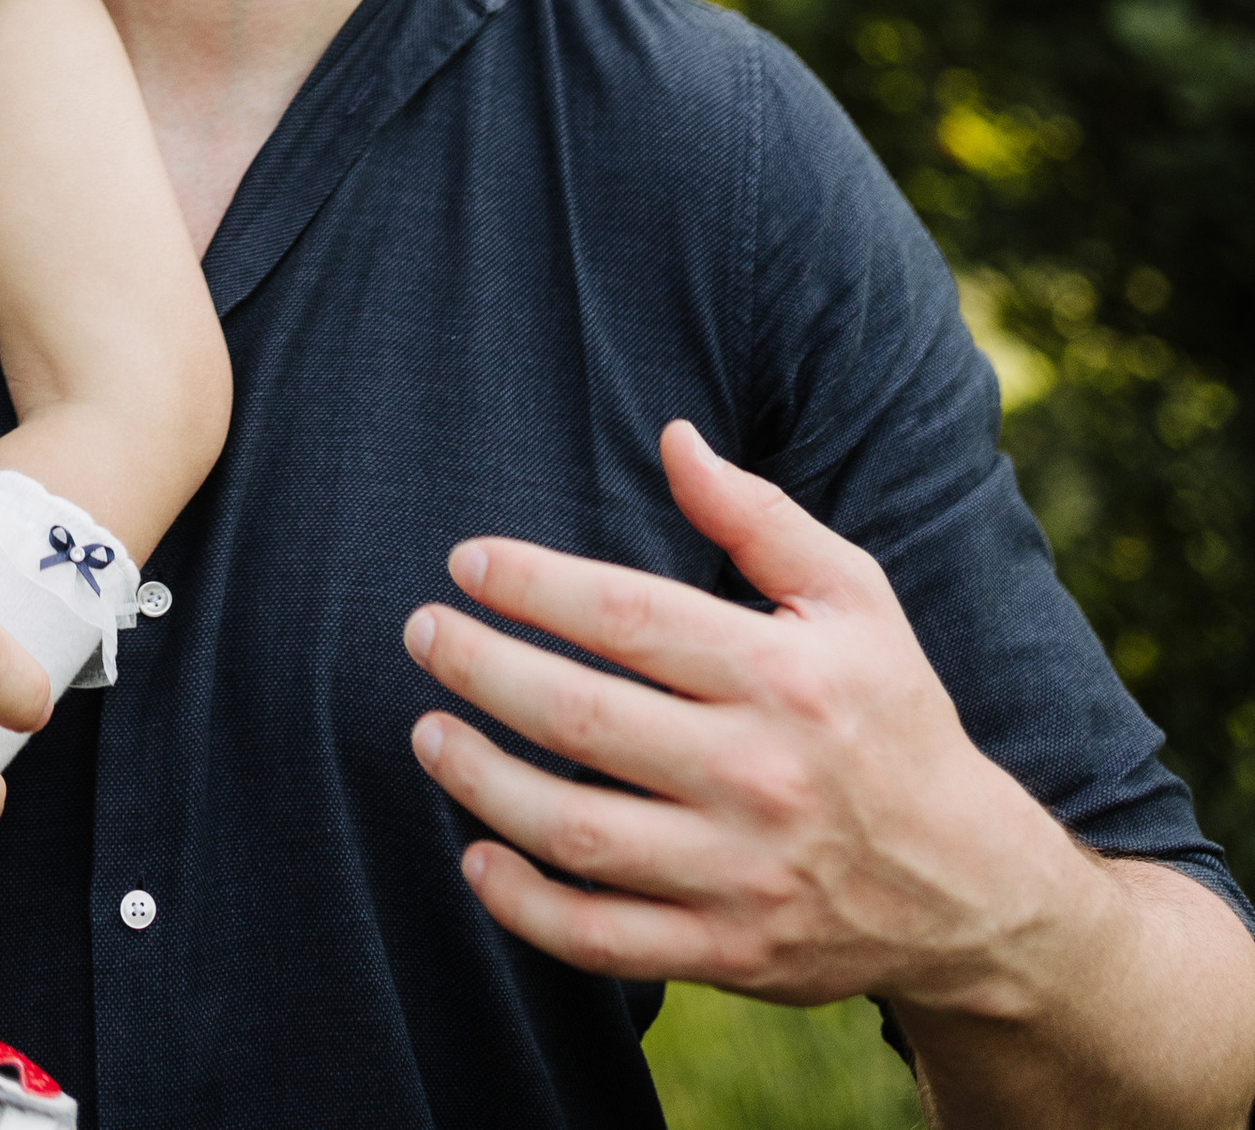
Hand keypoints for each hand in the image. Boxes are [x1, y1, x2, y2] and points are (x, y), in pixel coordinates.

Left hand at [403, 418, 1077, 1009]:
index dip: (534, 584)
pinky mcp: (732, 954)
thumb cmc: (894, 718)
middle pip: (584, 720)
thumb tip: (673, 439)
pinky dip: (527, 908)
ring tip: (427, 734)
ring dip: (483, 783)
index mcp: (785, 676)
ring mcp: (742, 875)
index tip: (465, 562)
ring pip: (579, 834)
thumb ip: (760, 516)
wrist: (971, 888)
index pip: (629, 617)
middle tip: (421, 633)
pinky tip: (476, 858)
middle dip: (482, 669)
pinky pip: (604, 941)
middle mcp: (759, 775)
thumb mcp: (855, 599)